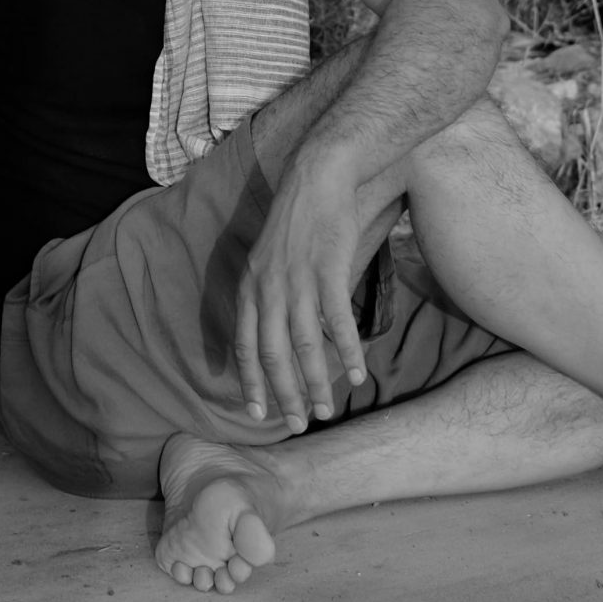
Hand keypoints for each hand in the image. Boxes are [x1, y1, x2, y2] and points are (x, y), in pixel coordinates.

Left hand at [233, 151, 370, 431]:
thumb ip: (267, 294)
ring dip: (315, 383)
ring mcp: (298, 280)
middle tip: (295, 424)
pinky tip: (357, 375)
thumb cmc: (297, 218)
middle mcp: (268, 288)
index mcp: (250, 287)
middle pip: (272, 353)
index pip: (245, 345)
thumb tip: (274, 331)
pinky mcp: (328, 270)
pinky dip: (348, 352)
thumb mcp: (267, 257)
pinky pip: (337, 322)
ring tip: (324, 412)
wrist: (317, 177)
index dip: (250, 381)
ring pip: (304, 345)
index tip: (256, 412)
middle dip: (283, 394)